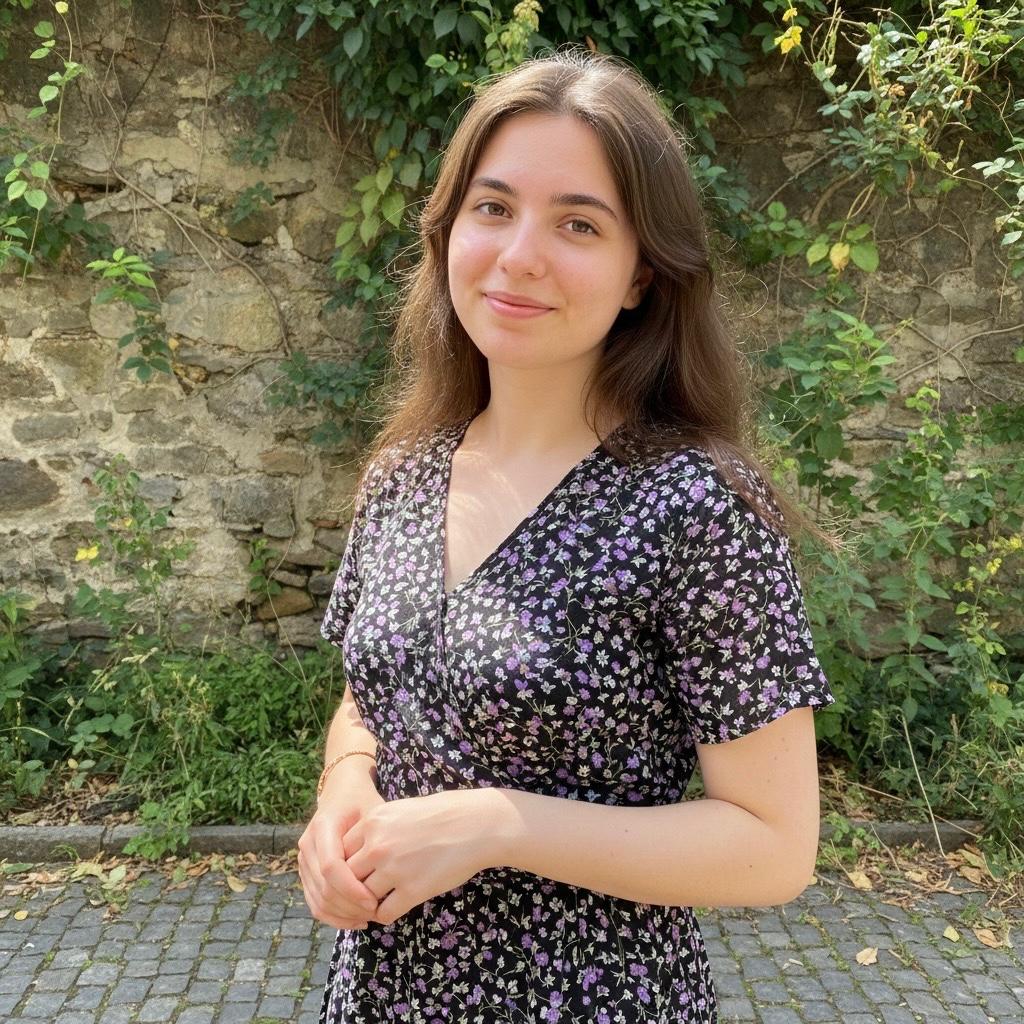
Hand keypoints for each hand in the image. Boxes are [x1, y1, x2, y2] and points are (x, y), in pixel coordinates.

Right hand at [297, 774, 384, 930]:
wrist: (342, 790)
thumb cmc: (363, 800)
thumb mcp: (373, 810)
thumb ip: (376, 839)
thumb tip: (388, 875)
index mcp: (323, 826)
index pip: (331, 867)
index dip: (351, 889)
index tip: (374, 901)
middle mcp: (308, 844)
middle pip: (323, 887)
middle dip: (349, 906)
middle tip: (376, 913)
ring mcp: (303, 859)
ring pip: (317, 899)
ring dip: (343, 915)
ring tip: (369, 918)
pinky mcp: (305, 871)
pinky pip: (314, 901)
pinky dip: (334, 915)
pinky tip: (356, 920)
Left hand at [342, 789, 497, 926]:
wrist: (476, 824)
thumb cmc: (442, 814)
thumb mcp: (400, 810)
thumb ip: (376, 829)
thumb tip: (358, 852)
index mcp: (372, 822)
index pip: (340, 852)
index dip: (345, 866)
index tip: (355, 873)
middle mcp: (378, 845)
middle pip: (347, 876)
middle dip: (351, 888)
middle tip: (359, 895)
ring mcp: (394, 869)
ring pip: (362, 897)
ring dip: (367, 904)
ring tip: (375, 904)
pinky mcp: (413, 890)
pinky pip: (384, 913)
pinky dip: (384, 915)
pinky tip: (394, 908)